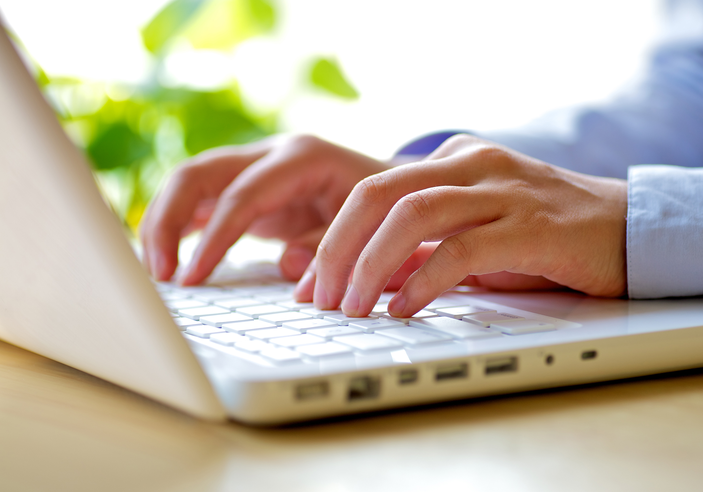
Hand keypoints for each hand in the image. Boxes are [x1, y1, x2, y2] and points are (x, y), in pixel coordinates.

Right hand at [140, 135, 388, 283]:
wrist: (393, 185)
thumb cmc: (384, 206)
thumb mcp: (369, 225)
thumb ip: (331, 245)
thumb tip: (288, 267)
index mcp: (302, 156)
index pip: (242, 196)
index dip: (213, 239)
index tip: (191, 278)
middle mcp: (271, 154)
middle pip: (198, 175)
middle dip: (167, 222)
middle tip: (160, 275)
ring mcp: (254, 167)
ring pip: (189, 184)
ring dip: (163, 224)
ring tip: (155, 273)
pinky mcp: (246, 187)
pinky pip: (200, 201)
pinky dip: (178, 227)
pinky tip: (164, 258)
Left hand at [296, 134, 628, 316]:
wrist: (631, 231)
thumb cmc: (548, 239)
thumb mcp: (475, 239)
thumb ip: (421, 253)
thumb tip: (361, 282)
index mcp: (455, 160)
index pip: (373, 189)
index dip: (330, 236)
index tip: (308, 285)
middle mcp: (474, 164)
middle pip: (380, 192)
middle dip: (338, 247)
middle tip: (318, 297)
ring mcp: (504, 191)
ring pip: (414, 213)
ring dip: (371, 264)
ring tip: (351, 307)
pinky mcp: (532, 226)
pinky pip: (463, 248)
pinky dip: (424, 280)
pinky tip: (403, 309)